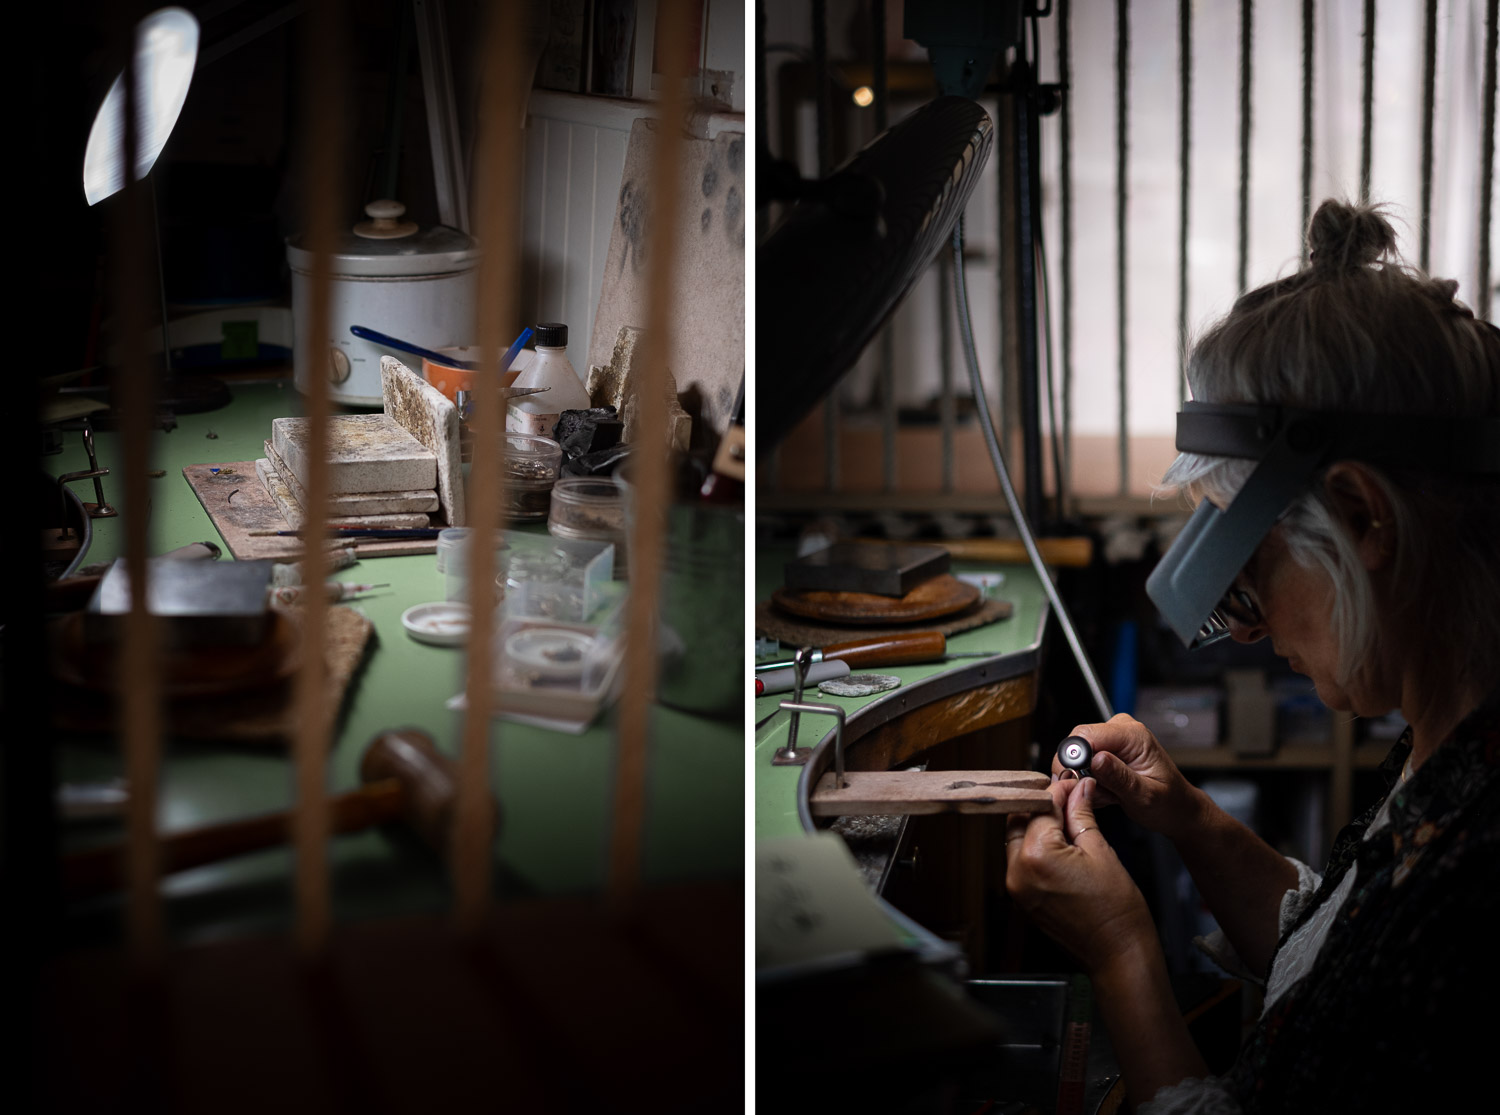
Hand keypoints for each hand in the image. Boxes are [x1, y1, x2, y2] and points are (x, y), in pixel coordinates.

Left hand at [1004, 778, 1154, 972]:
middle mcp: (1018, 872)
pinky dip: (1036, 847)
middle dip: (1042, 806)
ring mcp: (1018, 888)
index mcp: (1037, 856)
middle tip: (1068, 798)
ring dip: (1037, 825)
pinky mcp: (1023, 898)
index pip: (1041, 807)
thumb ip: (1082, 816)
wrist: (1118, 955)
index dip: (1058, 791)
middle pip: (1020, 821)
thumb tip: (1079, 790)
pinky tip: (1060, 842)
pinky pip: (1022, 861)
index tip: (1072, 784)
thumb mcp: (1101, 852)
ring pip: (1018, 840)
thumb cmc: (1117, 912)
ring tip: (1067, 818)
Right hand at [1053, 714, 1201, 839]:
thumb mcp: (1145, 796)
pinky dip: (1089, 781)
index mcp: (1134, 736)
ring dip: (1086, 780)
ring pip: (1076, 755)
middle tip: (1100, 794)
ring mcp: (1112, 738)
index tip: (1078, 782)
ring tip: (1109, 795)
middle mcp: (1121, 730)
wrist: (1178, 808)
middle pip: (1077, 743)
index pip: (1086, 735)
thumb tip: (1095, 759)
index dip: (1075, 759)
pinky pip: (1081, 762)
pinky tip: (1107, 792)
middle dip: (1080, 772)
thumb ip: (1120, 777)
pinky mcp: (1106, 749)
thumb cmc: (1169, 803)